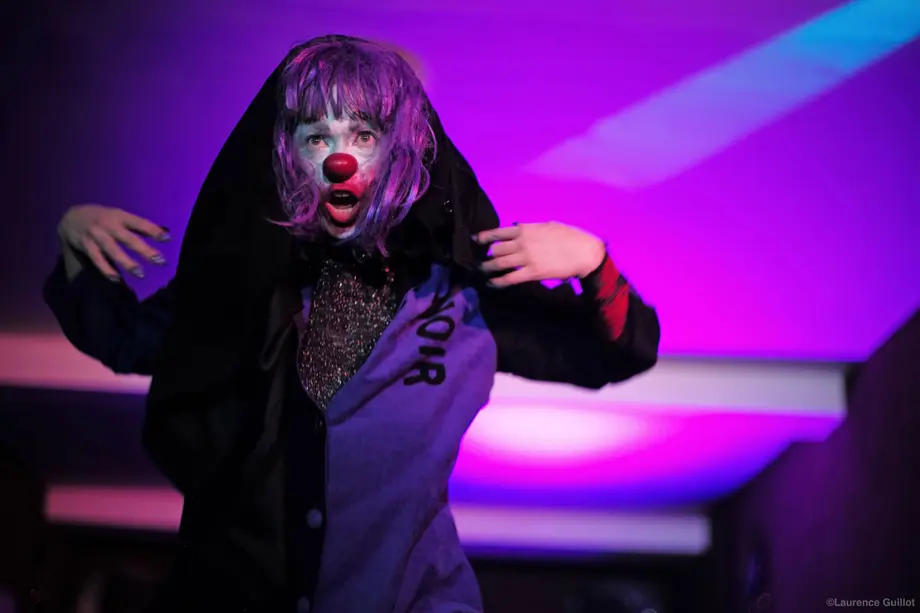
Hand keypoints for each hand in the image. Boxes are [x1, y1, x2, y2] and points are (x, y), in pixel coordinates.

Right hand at [57, 204, 169, 280]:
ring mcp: (96, 236)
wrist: (71, 217)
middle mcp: (108, 225)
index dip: (152, 230)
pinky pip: (97, 260)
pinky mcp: (86, 246)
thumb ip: (138, 226)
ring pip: (113, 251)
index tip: (167, 238)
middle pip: (128, 238)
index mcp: (119, 216)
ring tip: (140, 273)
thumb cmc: (103, 218)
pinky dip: (107, 270)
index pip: (139, 222)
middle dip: (144, 250)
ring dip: (127, 263)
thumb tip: (165, 235)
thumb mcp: (119, 216)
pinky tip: (117, 279)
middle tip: (159, 260)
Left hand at [475, 222, 605, 286]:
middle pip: (496, 249)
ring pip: (499, 263)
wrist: (584, 252)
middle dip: (487, 255)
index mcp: (526, 229)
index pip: (498, 232)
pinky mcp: (532, 273)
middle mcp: (522, 242)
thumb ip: (532, 228)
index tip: (476, 240)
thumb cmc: (570, 237)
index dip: (484, 237)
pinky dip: (498, 282)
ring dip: (488, 268)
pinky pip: (509, 278)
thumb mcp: (549, 225)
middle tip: (482, 260)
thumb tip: (519, 227)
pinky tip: (493, 284)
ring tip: (482, 272)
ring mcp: (526, 258)